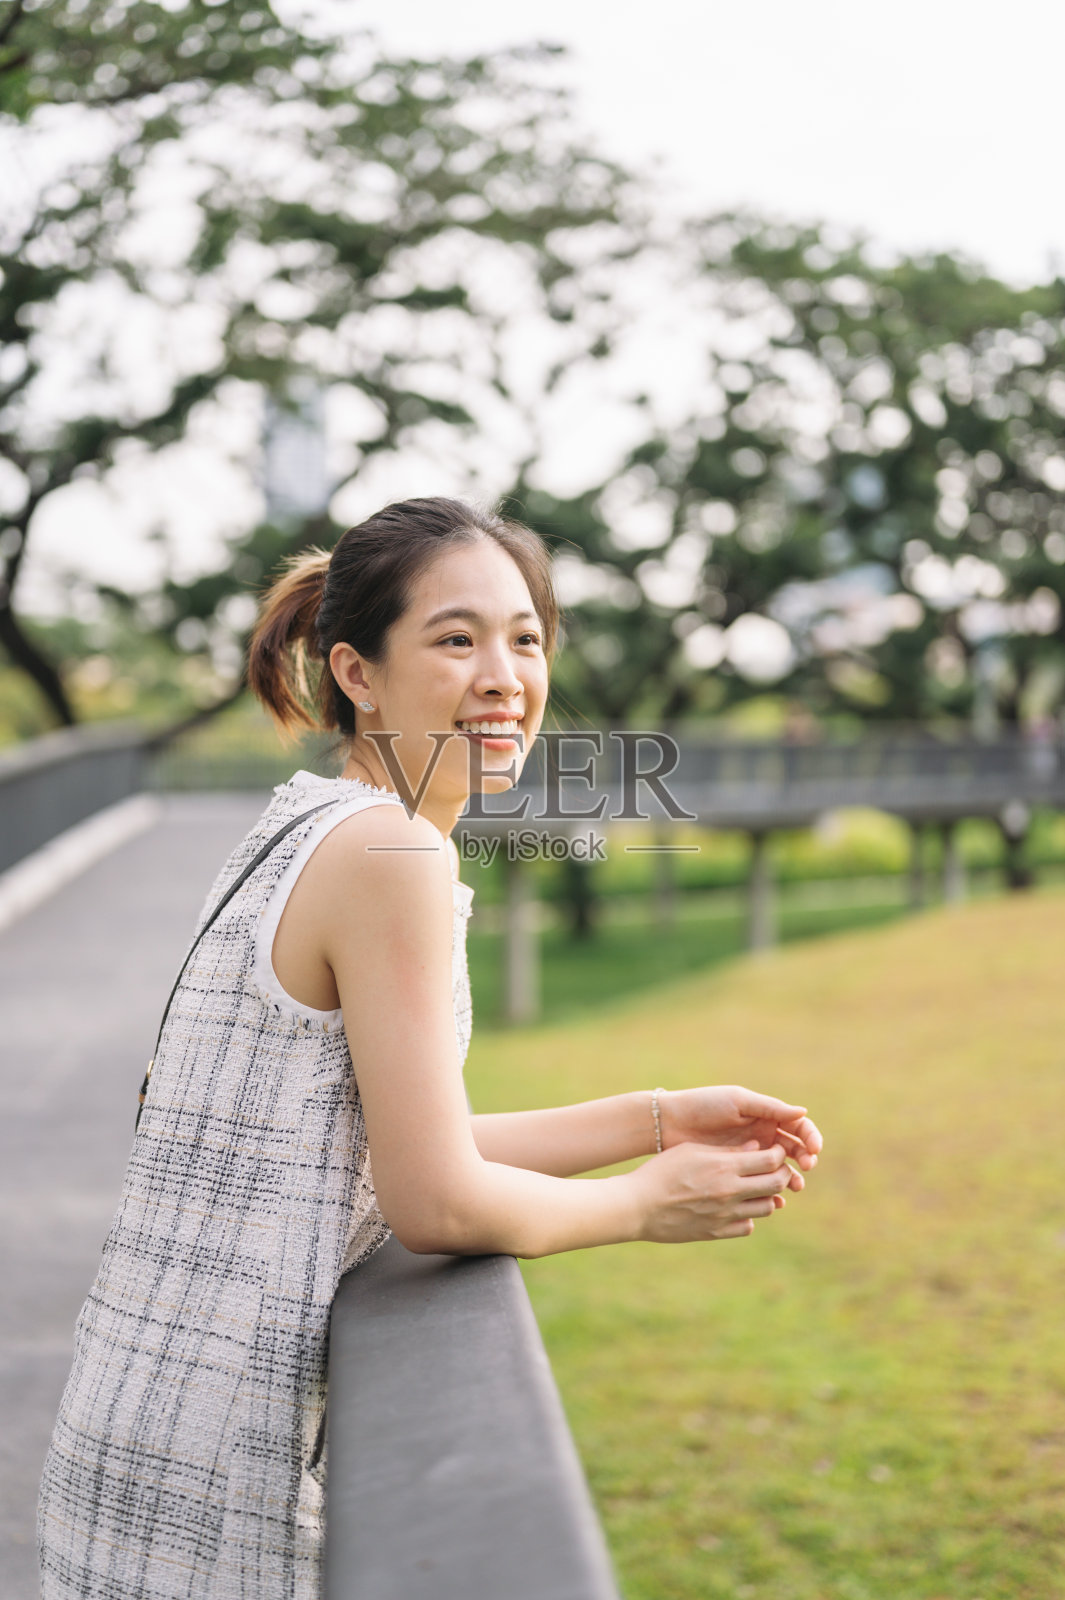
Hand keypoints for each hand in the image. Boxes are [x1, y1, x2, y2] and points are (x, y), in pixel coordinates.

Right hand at [632, 1141, 793, 1242]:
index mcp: (723, 1167)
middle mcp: (729, 1192)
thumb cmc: (661, 1171)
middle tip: (774, 1169)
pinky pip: (747, 1226)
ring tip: (754, 1187)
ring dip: (767, 1196)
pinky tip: (736, 1206)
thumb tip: (755, 1147)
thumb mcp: (692, 1150)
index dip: (778, 1154)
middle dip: (781, 1174)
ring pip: (767, 1207)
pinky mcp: (717, 1232)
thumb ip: (726, 1150)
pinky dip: (748, 1216)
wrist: (638, 1206)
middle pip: (775, 1184)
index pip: (770, 1160)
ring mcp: (725, 1215)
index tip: (774, 1151)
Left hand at [658, 1084, 821, 1192]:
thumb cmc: (704, 1105)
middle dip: (805, 1159)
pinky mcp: (737, 1174)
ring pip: (780, 1171)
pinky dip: (770, 1193)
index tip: (814, 1149)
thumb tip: (803, 1113)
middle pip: (794, 1150)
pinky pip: (759, 1186)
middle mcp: (762, 1137)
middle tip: (806, 1167)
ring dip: (791, 1179)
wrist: (671, 1123)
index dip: (810, 1138)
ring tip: (794, 1186)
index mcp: (765, 1117)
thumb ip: (769, 1108)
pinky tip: (774, 1199)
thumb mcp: (737, 1102)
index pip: (797, 1128)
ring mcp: (750, 1157)